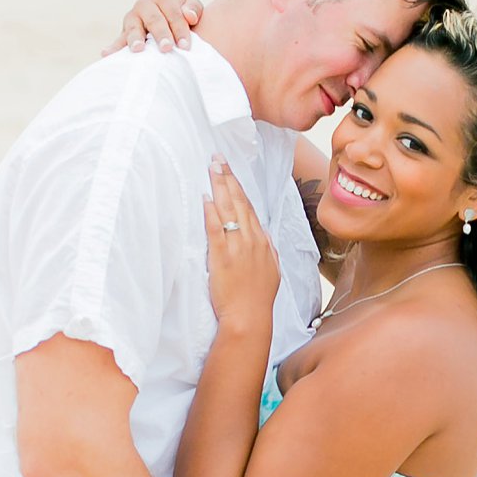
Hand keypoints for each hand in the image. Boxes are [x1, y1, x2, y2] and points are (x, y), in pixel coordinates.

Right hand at [107, 0, 202, 54]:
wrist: (171, 20)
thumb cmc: (185, 16)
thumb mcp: (193, 7)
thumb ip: (194, 9)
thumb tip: (190, 16)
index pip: (173, 13)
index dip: (180, 29)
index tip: (186, 46)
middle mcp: (146, 4)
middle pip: (154, 19)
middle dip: (160, 34)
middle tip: (166, 48)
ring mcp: (133, 18)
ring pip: (134, 28)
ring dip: (135, 39)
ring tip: (138, 49)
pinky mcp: (124, 32)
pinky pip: (118, 40)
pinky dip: (112, 47)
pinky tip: (106, 54)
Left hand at [204, 159, 278, 335]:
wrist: (250, 318)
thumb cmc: (258, 299)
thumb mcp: (271, 270)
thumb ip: (267, 250)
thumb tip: (262, 235)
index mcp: (263, 242)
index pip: (250, 208)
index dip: (239, 187)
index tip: (230, 171)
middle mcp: (252, 240)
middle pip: (239, 202)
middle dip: (228, 178)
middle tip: (218, 158)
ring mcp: (238, 247)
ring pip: (229, 209)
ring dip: (219, 186)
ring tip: (211, 167)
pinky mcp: (222, 257)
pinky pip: (216, 229)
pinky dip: (211, 212)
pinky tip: (205, 198)